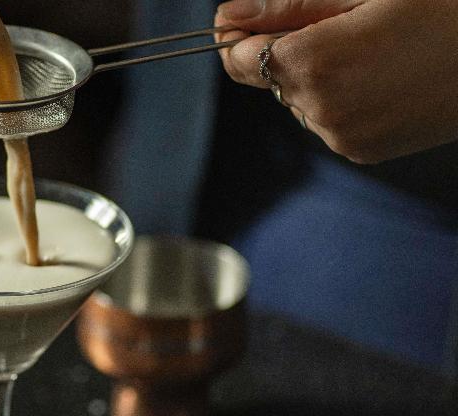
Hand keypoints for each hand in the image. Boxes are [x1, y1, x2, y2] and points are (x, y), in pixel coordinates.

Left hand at [214, 0, 457, 162]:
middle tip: (346, 24)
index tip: (247, 18)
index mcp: (314, 64)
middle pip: (270, 78)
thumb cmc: (443, 8)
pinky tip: (383, 75)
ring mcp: (343, 138)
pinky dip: (340, 97)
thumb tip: (228, 15)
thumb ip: (288, 6)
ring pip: (300, 100)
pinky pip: (328, 120)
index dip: (240, 35)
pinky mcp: (364, 151)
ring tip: (376, 50)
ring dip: (318, 75)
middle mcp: (320, 111)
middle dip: (291, 49)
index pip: (237, 59)